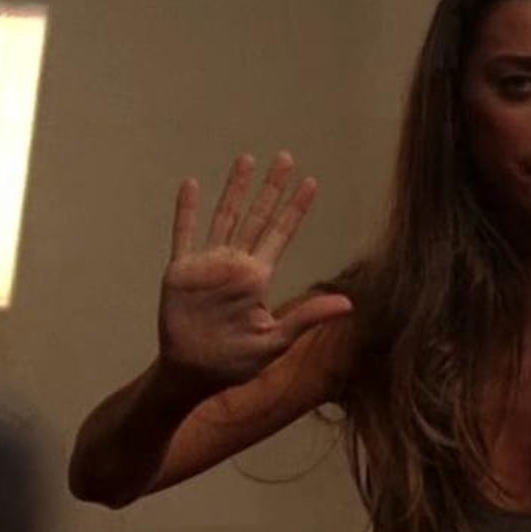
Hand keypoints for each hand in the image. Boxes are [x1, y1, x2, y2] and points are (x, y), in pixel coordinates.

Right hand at [157, 151, 351, 396]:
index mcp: (258, 277)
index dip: (295, 209)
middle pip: (257, 217)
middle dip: (271, 188)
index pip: (281, 234)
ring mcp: (209, 265)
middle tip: (285, 158)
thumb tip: (348, 304)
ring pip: (224, 216)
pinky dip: (187, 210)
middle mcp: (236, 264)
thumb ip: (307, 318)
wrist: (193, 373)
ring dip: (235, 189)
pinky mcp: (182, 271)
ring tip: (246, 159)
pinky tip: (192, 184)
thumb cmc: (236, 362)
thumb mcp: (276, 341)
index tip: (310, 183)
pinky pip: (184, 234)